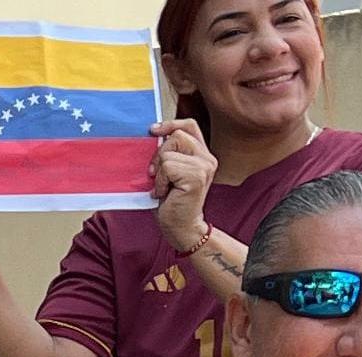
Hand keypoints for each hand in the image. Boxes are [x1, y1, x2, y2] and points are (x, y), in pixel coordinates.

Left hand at [153, 121, 215, 253]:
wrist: (181, 228)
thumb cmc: (172, 203)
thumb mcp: (170, 173)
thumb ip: (170, 154)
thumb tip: (153, 135)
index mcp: (202, 155)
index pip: (189, 126)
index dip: (171, 124)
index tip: (153, 130)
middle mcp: (207, 158)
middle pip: (176, 136)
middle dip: (160, 154)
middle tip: (157, 176)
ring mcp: (204, 167)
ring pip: (169, 153)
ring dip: (159, 172)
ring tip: (164, 187)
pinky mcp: (197, 177)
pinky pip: (168, 167)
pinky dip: (160, 181)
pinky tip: (165, 193)